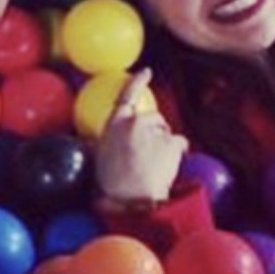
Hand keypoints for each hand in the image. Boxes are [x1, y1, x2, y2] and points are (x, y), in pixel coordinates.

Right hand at [95, 68, 188, 205]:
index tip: (146, 71)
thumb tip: (93, 142)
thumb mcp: (98, 160)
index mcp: (115, 124)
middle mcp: (135, 122)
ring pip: (167, 133)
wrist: (130, 202)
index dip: (137, 82)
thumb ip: (101, 144)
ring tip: (156, 167)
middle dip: (155, 133)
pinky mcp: (171, 143)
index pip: (127, 95)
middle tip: (149, 155)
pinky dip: (178, 153)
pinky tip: (170, 167)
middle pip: (154, 119)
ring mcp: (155, 131)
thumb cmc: (111, 187)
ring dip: (165, 146)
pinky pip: (180, 144)